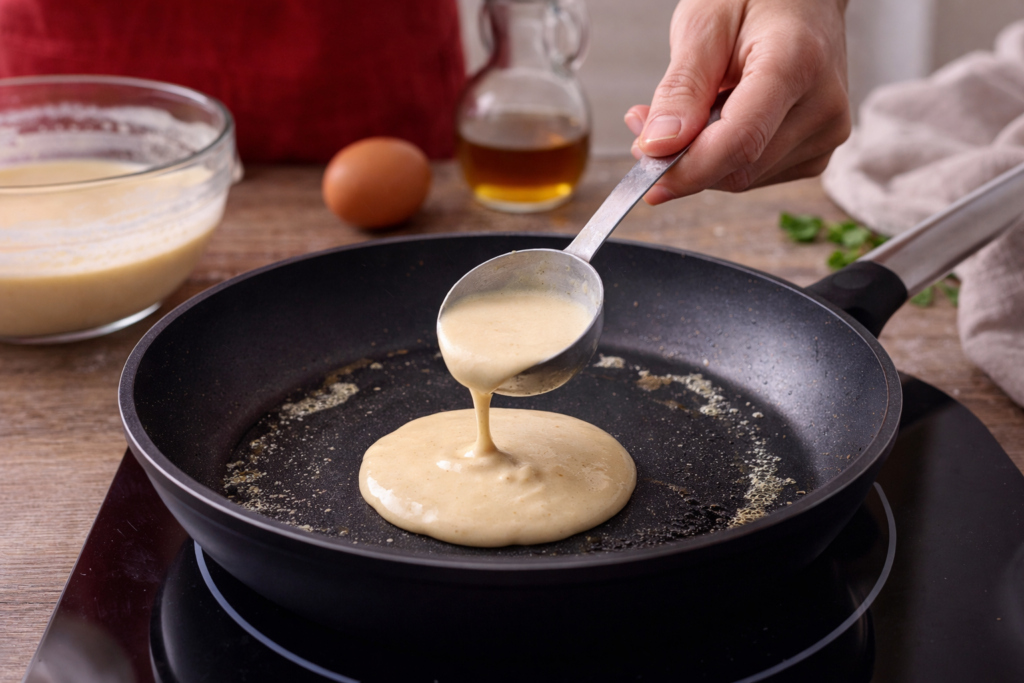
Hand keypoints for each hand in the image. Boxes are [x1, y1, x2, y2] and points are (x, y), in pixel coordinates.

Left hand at [624, 0, 850, 203]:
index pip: (741, 141)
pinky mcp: (818, 150)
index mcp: (798, 63)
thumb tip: (658, 147)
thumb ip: (681, 89)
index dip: (687, 167)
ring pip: (743, 178)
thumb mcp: (703, 25)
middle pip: (739, 167)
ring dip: (700, 159)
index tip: (646, 170)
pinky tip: (716, 122)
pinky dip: (723, 158)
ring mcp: (827, 132)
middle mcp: (823, 105)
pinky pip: (756, 175)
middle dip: (683, 159)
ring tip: (684, 112)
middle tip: (644, 126)